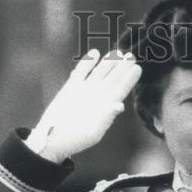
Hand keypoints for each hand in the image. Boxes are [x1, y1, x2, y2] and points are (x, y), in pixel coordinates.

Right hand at [26, 49, 141, 162]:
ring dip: (108, 62)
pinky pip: (81, 72)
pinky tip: (95, 53)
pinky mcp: (71, 87)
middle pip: (113, 78)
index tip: (137, 68)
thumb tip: (119, 105)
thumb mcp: (93, 131)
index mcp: (106, 107)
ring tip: (117, 52)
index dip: (129, 79)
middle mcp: (98, 97)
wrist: (53, 139)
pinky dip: (88, 63)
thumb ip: (107, 117)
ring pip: (99, 72)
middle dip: (122, 67)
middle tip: (131, 55)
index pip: (121, 89)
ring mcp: (85, 90)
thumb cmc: (75, 139)